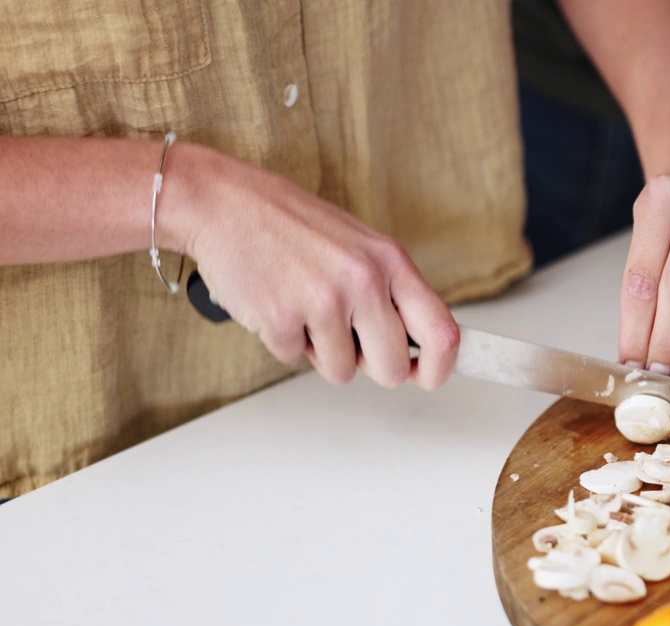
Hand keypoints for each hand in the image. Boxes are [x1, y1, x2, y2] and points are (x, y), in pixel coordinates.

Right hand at [162, 144, 458, 389]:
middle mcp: (364, 280)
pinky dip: (284, 341)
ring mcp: (323, 300)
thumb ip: (391, 294)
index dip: (439, 368)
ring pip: (342, 372)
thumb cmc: (292, 225)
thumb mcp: (361, 248)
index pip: (442, 333)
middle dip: (370, 366)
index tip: (427, 376)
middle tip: (348, 341)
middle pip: (392, 368)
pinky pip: (294, 360)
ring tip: (304, 307)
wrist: (223, 202)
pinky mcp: (282, 318)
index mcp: (391, 262)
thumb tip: (417, 348)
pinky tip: (277, 302)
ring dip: (321, 351)